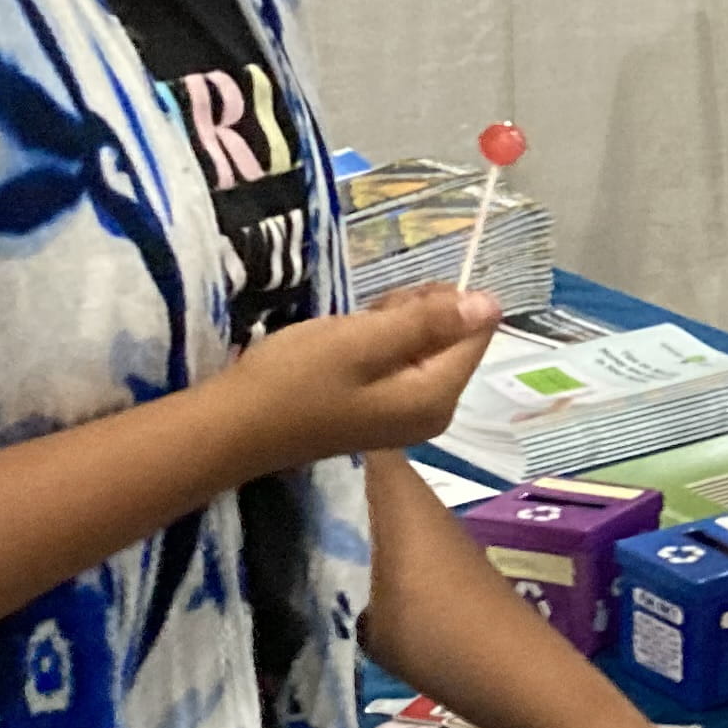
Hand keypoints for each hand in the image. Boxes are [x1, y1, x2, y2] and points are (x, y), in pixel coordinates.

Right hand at [227, 286, 502, 465]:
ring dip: (393, 325)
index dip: (442, 302)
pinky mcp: (380, 410)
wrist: (236, 427)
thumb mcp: (363, 340)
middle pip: (452, 338)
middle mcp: (433, 412)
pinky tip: (345, 344)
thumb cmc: (296, 379)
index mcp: (437, 397)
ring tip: (350, 332)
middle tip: (366, 318)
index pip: (475, 331)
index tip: (394, 301)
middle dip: (417, 314)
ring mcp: (406, 414)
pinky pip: (400, 361)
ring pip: (424, 345)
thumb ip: (429, 322)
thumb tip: (490, 304)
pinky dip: (378, 344)